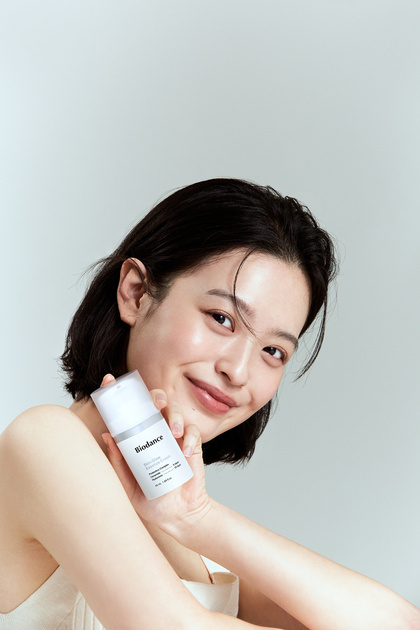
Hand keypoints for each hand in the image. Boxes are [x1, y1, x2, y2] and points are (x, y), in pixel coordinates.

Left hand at [100, 375, 211, 541]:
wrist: (177, 516)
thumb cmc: (150, 499)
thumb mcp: (127, 484)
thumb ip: (118, 462)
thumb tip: (107, 436)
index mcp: (136, 437)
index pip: (128, 410)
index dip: (119, 393)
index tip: (109, 380)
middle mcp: (155, 432)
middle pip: (155, 402)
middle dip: (155, 396)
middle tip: (155, 404)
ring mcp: (174, 437)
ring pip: (175, 412)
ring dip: (175, 416)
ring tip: (174, 432)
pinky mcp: (192, 446)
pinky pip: (193, 433)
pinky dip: (190, 439)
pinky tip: (185, 452)